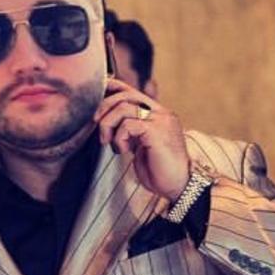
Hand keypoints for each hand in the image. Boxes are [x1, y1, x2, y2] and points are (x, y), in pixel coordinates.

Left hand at [94, 78, 189, 199]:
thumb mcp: (140, 145)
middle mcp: (161, 113)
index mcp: (158, 114)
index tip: (99, 92)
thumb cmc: (159, 170)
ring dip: (108, 124)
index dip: (113, 88)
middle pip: (126, 95)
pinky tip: (124, 150)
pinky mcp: (157, 131)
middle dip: (104, 106)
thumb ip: (130, 131)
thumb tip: (106, 121)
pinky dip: (119, 138)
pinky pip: (128, 125)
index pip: (133, 92)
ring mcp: (161, 120)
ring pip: (124, 107)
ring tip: (108, 142)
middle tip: (95, 123)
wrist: (179, 186)